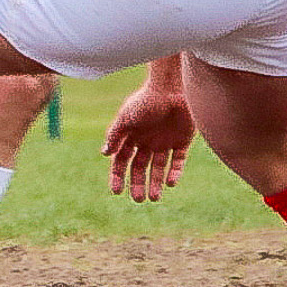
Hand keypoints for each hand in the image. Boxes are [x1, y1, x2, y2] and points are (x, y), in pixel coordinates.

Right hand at [102, 82, 195, 202]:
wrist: (173, 87)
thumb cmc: (146, 100)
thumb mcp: (126, 118)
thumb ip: (115, 135)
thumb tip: (104, 153)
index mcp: (131, 136)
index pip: (121, 160)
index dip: (118, 176)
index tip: (116, 191)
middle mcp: (147, 141)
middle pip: (140, 168)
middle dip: (138, 184)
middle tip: (138, 199)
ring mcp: (165, 142)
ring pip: (159, 168)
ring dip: (156, 183)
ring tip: (154, 198)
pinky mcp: (182, 141)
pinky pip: (178, 161)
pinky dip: (175, 173)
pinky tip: (171, 182)